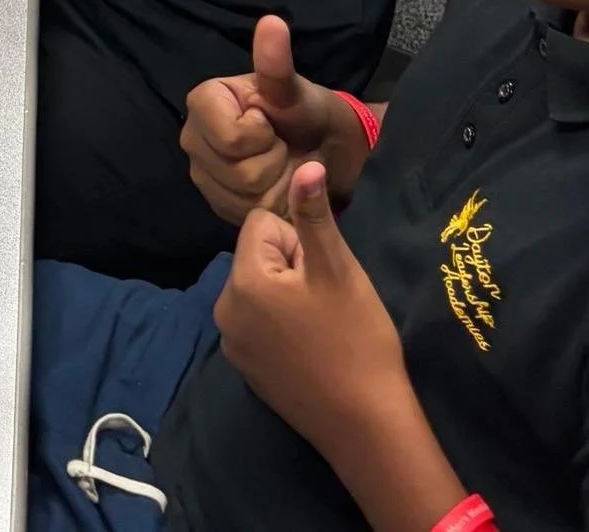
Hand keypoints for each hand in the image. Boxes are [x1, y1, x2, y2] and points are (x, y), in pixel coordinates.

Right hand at [181, 16, 367, 225]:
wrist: (325, 152)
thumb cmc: (308, 114)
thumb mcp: (296, 91)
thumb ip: (277, 64)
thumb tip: (272, 21)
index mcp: (203, 101)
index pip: (230, 138)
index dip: (261, 135)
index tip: (273, 123)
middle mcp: (193, 137)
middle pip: (236, 172)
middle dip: (271, 162)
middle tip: (282, 147)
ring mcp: (203, 174)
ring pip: (243, 197)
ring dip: (274, 185)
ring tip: (282, 165)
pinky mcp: (217, 203)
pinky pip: (245, 215)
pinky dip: (269, 205)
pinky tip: (275, 187)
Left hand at [214, 165, 413, 468]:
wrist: (365, 426)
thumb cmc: (355, 338)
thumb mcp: (337, 268)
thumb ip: (313, 213)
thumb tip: (305, 162)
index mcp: (242, 278)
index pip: (264, 224)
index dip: (300, 243)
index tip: (323, 276)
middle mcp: (223, 308)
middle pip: (259, 256)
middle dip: (293, 268)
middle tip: (327, 303)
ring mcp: (232, 343)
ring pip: (261, 289)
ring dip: (288, 297)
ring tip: (322, 327)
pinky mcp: (245, 370)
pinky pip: (259, 323)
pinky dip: (282, 327)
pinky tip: (311, 351)